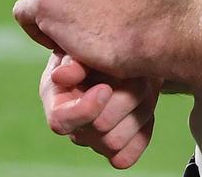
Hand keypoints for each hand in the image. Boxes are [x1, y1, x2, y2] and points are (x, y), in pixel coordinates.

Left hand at [13, 0, 178, 76]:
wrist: (153, 34)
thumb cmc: (154, 16)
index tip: (90, 11)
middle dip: (59, 0)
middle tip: (77, 27)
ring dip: (45, 13)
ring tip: (67, 37)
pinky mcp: (45, 1)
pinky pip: (23, 12)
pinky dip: (35, 31)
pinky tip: (60, 44)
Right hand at [42, 52, 157, 168]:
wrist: (133, 57)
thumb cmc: (105, 46)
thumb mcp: (87, 46)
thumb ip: (75, 60)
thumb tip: (60, 77)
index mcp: (58, 100)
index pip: (60, 121)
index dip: (85, 109)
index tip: (106, 88)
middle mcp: (73, 126)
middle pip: (97, 129)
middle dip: (121, 98)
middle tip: (132, 73)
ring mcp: (95, 141)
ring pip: (115, 142)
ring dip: (135, 108)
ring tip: (141, 83)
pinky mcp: (116, 150)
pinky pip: (126, 156)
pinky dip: (141, 130)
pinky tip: (144, 105)